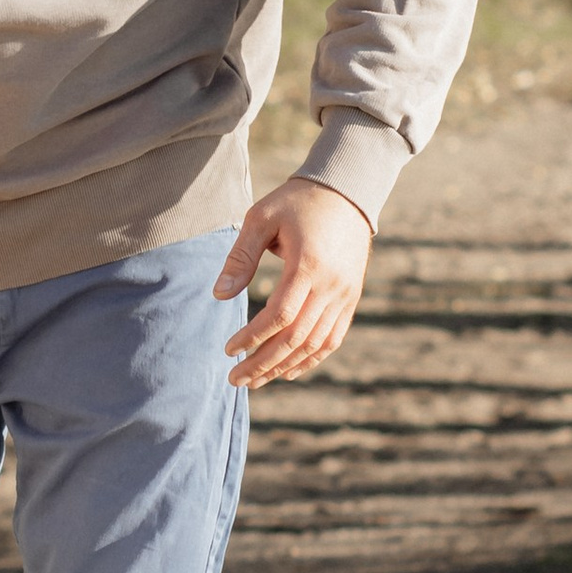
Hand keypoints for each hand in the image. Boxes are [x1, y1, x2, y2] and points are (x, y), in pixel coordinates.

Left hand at [215, 176, 373, 389]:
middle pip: (296, 338)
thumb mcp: (262, 217)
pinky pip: (333, 338)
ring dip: (284, 367)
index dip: (253, 337)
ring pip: (315, 344)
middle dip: (263, 363)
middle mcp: (331, 286)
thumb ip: (240, 257)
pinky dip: (311, 359)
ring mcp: (345, 294)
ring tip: (256, 381)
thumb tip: (220, 295)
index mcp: (308, 265)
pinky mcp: (351, 298)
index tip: (229, 350)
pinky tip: (288, 371)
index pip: (279, 315)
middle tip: (235, 380)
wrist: (348, 191)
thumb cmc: (297, 202)